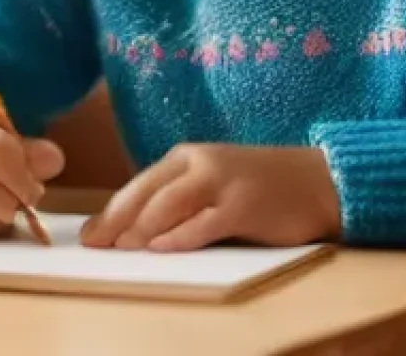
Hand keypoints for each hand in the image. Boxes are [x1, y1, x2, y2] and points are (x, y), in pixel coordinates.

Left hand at [80, 144, 339, 251]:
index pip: (138, 185)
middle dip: (116, 220)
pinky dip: (181, 236)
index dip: (110, 211)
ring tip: (119, 249)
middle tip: (94, 246)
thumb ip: (178, 198)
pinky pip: (205, 222)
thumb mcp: (212, 182)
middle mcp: (200, 163)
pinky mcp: (243, 205)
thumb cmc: (258, 186)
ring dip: (141, 228)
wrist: (317, 180)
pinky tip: (162, 249)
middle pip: (147, 192)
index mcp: (187, 156)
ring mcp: (222, 182)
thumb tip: (130, 229)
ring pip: (170, 204)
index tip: (87, 236)